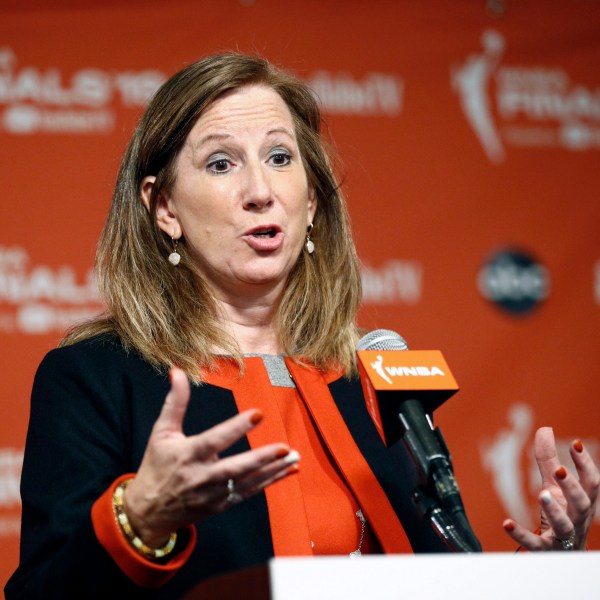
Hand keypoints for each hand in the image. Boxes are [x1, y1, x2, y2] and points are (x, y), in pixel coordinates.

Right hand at [123, 368, 297, 546]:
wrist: (149, 512)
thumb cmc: (157, 465)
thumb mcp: (161, 432)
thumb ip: (174, 402)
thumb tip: (177, 371)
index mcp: (188, 454)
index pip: (215, 439)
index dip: (236, 428)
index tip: (258, 414)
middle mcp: (203, 476)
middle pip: (236, 467)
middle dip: (262, 458)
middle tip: (285, 447)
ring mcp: (214, 493)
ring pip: (248, 482)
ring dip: (273, 470)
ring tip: (294, 458)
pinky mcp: (222, 505)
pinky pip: (249, 492)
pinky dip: (270, 482)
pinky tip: (288, 470)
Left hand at [503, 427, 598, 550]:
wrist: (564, 553)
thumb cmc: (562, 514)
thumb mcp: (554, 486)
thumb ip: (548, 460)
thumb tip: (545, 428)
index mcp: (582, 502)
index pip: (591, 483)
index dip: (585, 464)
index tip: (575, 443)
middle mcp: (577, 519)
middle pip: (582, 503)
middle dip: (573, 486)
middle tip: (560, 470)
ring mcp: (563, 536)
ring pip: (564, 525)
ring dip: (555, 510)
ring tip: (543, 494)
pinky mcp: (545, 549)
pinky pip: (535, 544)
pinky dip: (520, 534)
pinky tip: (506, 523)